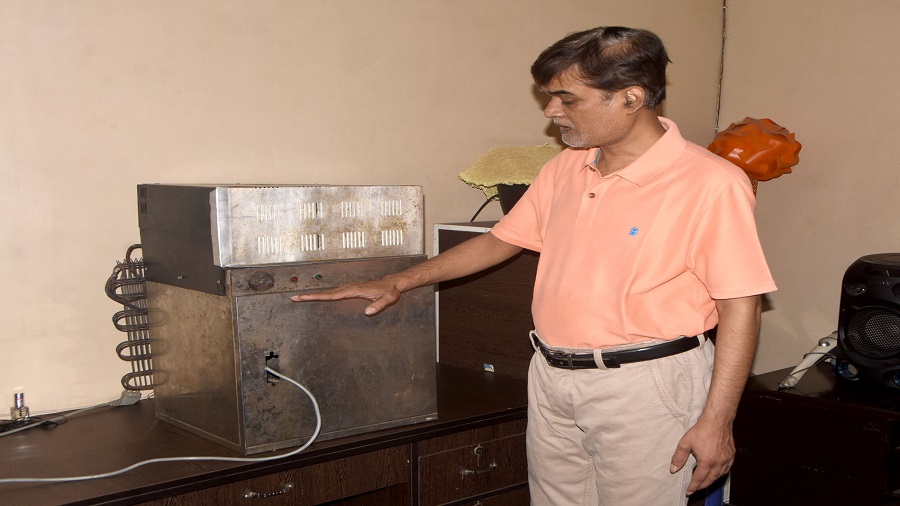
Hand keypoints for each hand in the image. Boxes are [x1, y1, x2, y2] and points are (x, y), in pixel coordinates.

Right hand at [288, 278, 402, 315]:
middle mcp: (349, 288)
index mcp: (353, 290)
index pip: (332, 295)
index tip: (304, 297)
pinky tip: (319, 298)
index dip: (318, 296)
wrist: (393, 283)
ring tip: (301, 298)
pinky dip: (324, 295)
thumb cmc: (390, 291)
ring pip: (329, 292)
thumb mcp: (388, 299)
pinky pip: (334, 293)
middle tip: (294, 298)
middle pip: (325, 293)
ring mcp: (349, 288)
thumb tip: (368, 313)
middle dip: (309, 296)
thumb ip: (379, 305)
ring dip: (315, 295)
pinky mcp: (350, 290)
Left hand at [669, 419, 734, 494]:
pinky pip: (727, 468)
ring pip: (720, 475)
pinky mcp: (732, 454)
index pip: (699, 479)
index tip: (689, 491)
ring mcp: (727, 459)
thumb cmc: (702, 430)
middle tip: (696, 488)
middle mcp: (718, 463)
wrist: (717, 420)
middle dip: (702, 485)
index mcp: (707, 462)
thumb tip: (673, 469)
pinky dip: (721, 472)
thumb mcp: (685, 443)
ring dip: (712, 480)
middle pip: (710, 479)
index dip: (693, 486)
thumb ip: (679, 457)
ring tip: (705, 481)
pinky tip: (717, 471)